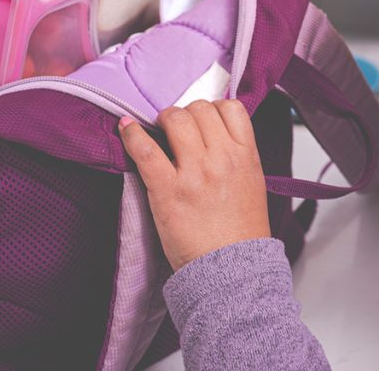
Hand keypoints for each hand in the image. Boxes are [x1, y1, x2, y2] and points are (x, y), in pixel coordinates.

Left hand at [118, 99, 270, 271]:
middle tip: (177, 127)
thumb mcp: (252, 182)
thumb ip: (238, 154)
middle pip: (200, 109)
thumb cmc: (241, 231)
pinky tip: (126, 130)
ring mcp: (194, 173)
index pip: (231, 107)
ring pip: (176, 119)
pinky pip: (146, 150)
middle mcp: (222, 158)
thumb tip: (216, 131)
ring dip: (164, 120)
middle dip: (185, 113)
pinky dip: (132, 135)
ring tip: (159, 131)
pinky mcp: (167, 190)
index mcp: (246, 155)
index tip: (204, 119)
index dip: (214, 107)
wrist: (232, 270)